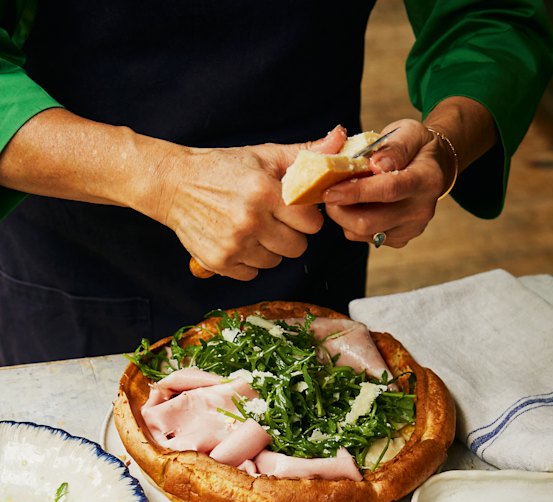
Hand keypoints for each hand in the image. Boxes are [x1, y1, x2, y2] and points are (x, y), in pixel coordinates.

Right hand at [149, 127, 347, 279]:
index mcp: (265, 192)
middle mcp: (250, 221)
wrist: (173, 184)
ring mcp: (234, 244)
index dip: (306, 216)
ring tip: (252, 228)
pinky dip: (248, 262)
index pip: (311, 223)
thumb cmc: (223, 168)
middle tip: (273, 219)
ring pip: (275, 262)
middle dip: (290, 234)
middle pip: (297, 247)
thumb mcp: (263, 156)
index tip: (294, 209)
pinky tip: (237, 240)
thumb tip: (341, 139)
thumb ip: (305, 154)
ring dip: (268, 249)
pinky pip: (252, 273)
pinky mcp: (219, 261)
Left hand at [322, 118, 454, 248]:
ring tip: (341, 194)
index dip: (356, 192)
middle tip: (327, 192)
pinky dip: (351, 222)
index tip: (330, 190)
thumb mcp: (409, 132)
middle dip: (341, 209)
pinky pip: (364, 237)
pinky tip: (356, 204)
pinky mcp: (399, 239)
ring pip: (363, 232)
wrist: (433, 167)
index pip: (388, 190)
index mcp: (427, 179)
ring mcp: (410, 229)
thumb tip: (376, 164)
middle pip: (370, 221)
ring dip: (343, 215)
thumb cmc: (416, 147)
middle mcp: (421, 210)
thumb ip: (394, 147)